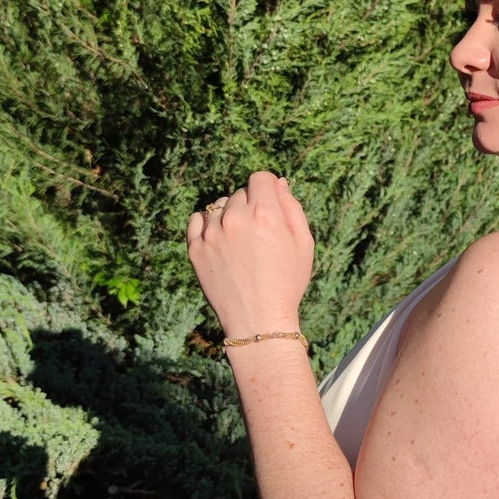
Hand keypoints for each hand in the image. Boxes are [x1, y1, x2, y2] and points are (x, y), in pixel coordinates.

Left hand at [186, 171, 314, 338]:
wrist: (258, 320)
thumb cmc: (286, 282)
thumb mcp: (303, 244)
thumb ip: (292, 208)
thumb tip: (278, 184)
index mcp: (265, 213)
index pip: (260, 179)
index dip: (268, 189)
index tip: (270, 204)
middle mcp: (236, 218)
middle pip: (241, 193)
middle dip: (251, 206)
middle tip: (260, 235)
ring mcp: (212, 233)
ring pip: (219, 206)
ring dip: (229, 216)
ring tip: (241, 243)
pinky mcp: (195, 249)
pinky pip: (197, 220)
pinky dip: (207, 224)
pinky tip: (220, 240)